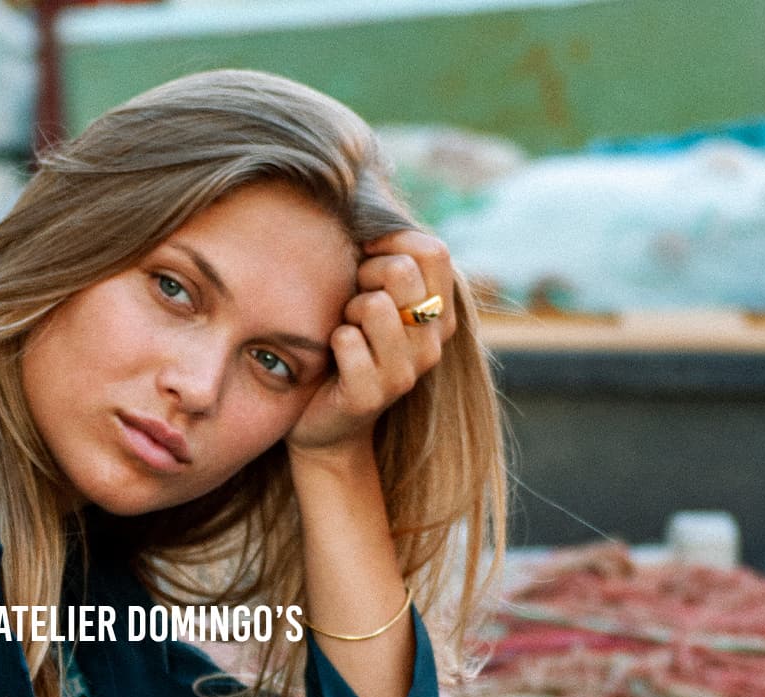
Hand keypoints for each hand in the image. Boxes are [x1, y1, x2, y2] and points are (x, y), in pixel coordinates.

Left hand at [287, 230, 456, 455]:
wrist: (324, 425)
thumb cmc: (343, 351)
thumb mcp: (372, 302)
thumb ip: (387, 263)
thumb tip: (370, 204)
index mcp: (440, 315)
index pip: (433, 251)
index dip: (391, 242)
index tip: (364, 257)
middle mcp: (432, 344)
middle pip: (401, 272)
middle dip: (363, 276)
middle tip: (350, 303)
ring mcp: (406, 373)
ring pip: (374, 305)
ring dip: (346, 311)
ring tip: (343, 331)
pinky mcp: (372, 396)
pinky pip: (347, 341)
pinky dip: (331, 341)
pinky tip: (331, 358)